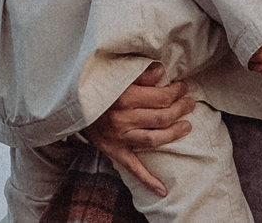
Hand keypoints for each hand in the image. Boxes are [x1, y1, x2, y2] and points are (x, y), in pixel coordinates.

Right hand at [82, 64, 192, 198]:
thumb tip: (161, 71)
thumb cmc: (97, 87)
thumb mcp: (115, 74)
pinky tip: (163, 190)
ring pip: (154, 139)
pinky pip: (133, 168)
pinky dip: (148, 180)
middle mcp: (122, 118)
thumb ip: (139, 72)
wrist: (71, 105)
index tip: (183, 87)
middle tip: (190, 104)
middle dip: (180, 109)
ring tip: (187, 126)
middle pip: (161, 117)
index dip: (176, 92)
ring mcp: (119, 137)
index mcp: (124, 96)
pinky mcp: (114, 151)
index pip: (161, 97)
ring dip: (174, 134)